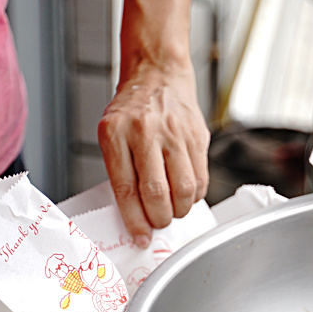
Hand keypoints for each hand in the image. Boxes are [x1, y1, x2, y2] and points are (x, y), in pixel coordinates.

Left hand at [98, 61, 209, 246]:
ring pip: (184, 190)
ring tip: (172, 210)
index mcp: (115, 132)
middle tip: (157, 223)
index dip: (134, 220)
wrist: (157, 73)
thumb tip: (136, 216)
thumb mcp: (111, 134)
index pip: (125, 189)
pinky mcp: (197, 135)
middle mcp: (145, 130)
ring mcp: (174, 132)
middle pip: (157, 193)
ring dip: (179, 210)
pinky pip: (201, 179)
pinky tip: (185, 194)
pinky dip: (194, 196)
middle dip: (159, 219)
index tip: (140, 237)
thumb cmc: (132, 110)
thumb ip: (120, 171)